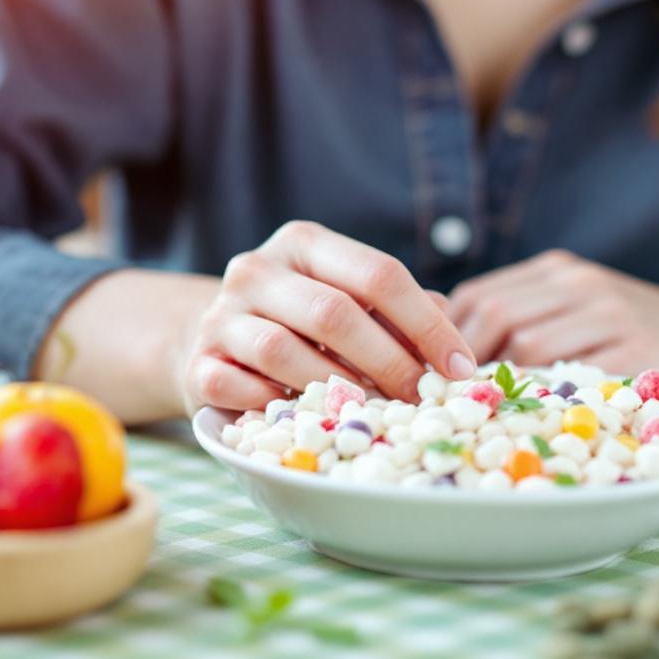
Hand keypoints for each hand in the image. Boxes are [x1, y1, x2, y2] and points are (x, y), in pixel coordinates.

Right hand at [183, 221, 477, 411]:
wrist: (211, 340)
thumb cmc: (300, 322)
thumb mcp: (348, 299)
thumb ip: (398, 312)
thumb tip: (452, 342)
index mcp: (304, 243)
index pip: (378, 274)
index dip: (427, 324)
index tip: (461, 368)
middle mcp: (257, 269)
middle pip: (334, 313)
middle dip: (389, 362)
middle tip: (423, 399)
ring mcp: (220, 316)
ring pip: (285, 352)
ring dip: (336, 388)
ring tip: (373, 412)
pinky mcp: (197, 364)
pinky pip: (241, 390)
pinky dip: (278, 406)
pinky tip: (305, 415)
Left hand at [448, 250, 658, 412]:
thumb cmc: (657, 337)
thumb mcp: (592, 312)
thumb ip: (536, 321)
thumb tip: (456, 357)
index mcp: (561, 272)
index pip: (479, 295)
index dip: (445, 335)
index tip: (428, 375)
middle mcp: (580, 284)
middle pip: (493, 311)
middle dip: (458, 358)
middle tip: (443, 402)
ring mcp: (610, 314)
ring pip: (525, 341)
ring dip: (493, 381)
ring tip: (475, 416)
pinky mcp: (637, 351)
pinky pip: (572, 374)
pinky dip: (540, 397)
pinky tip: (528, 420)